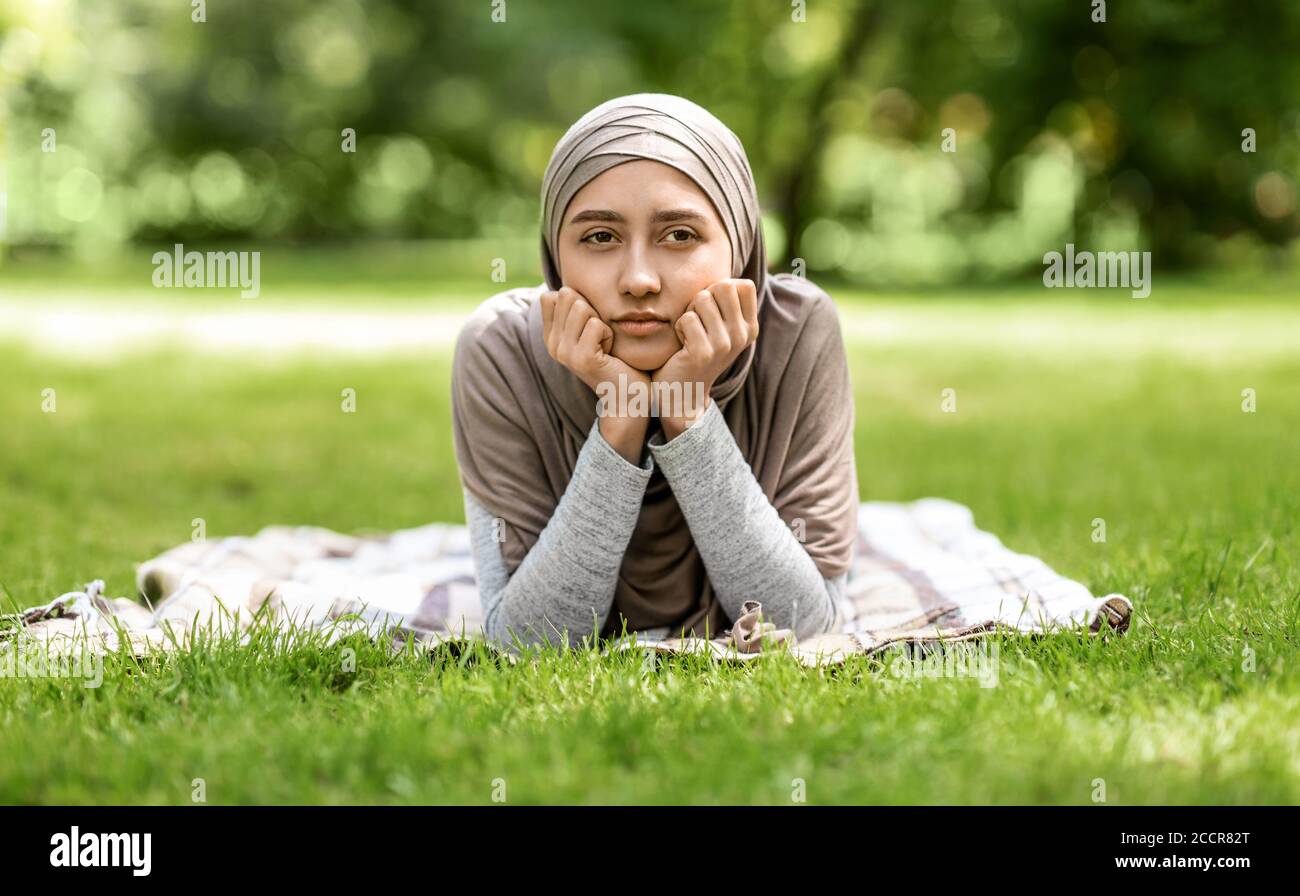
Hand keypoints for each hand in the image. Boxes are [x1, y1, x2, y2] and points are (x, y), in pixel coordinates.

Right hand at [541, 286, 650, 462]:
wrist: (627, 393)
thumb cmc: (614, 357)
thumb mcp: (589, 329)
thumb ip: (574, 309)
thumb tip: (562, 289)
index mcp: (550, 337)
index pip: (551, 296)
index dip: (577, 302)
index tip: (587, 327)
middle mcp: (552, 345)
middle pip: (568, 297)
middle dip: (591, 310)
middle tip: (598, 336)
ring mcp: (565, 353)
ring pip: (582, 308)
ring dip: (602, 323)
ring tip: (604, 344)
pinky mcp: (582, 359)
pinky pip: (597, 324)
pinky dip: (609, 334)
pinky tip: (609, 352)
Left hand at [652, 278, 759, 438]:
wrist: (683, 392)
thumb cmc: (697, 350)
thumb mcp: (720, 327)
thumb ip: (727, 303)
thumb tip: (727, 277)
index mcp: (750, 327)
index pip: (743, 285)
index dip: (721, 289)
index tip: (713, 310)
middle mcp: (742, 336)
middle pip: (723, 286)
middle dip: (703, 297)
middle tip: (698, 320)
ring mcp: (725, 345)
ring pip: (702, 299)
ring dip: (689, 313)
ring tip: (690, 333)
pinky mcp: (703, 352)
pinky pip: (687, 318)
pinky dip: (678, 327)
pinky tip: (682, 344)